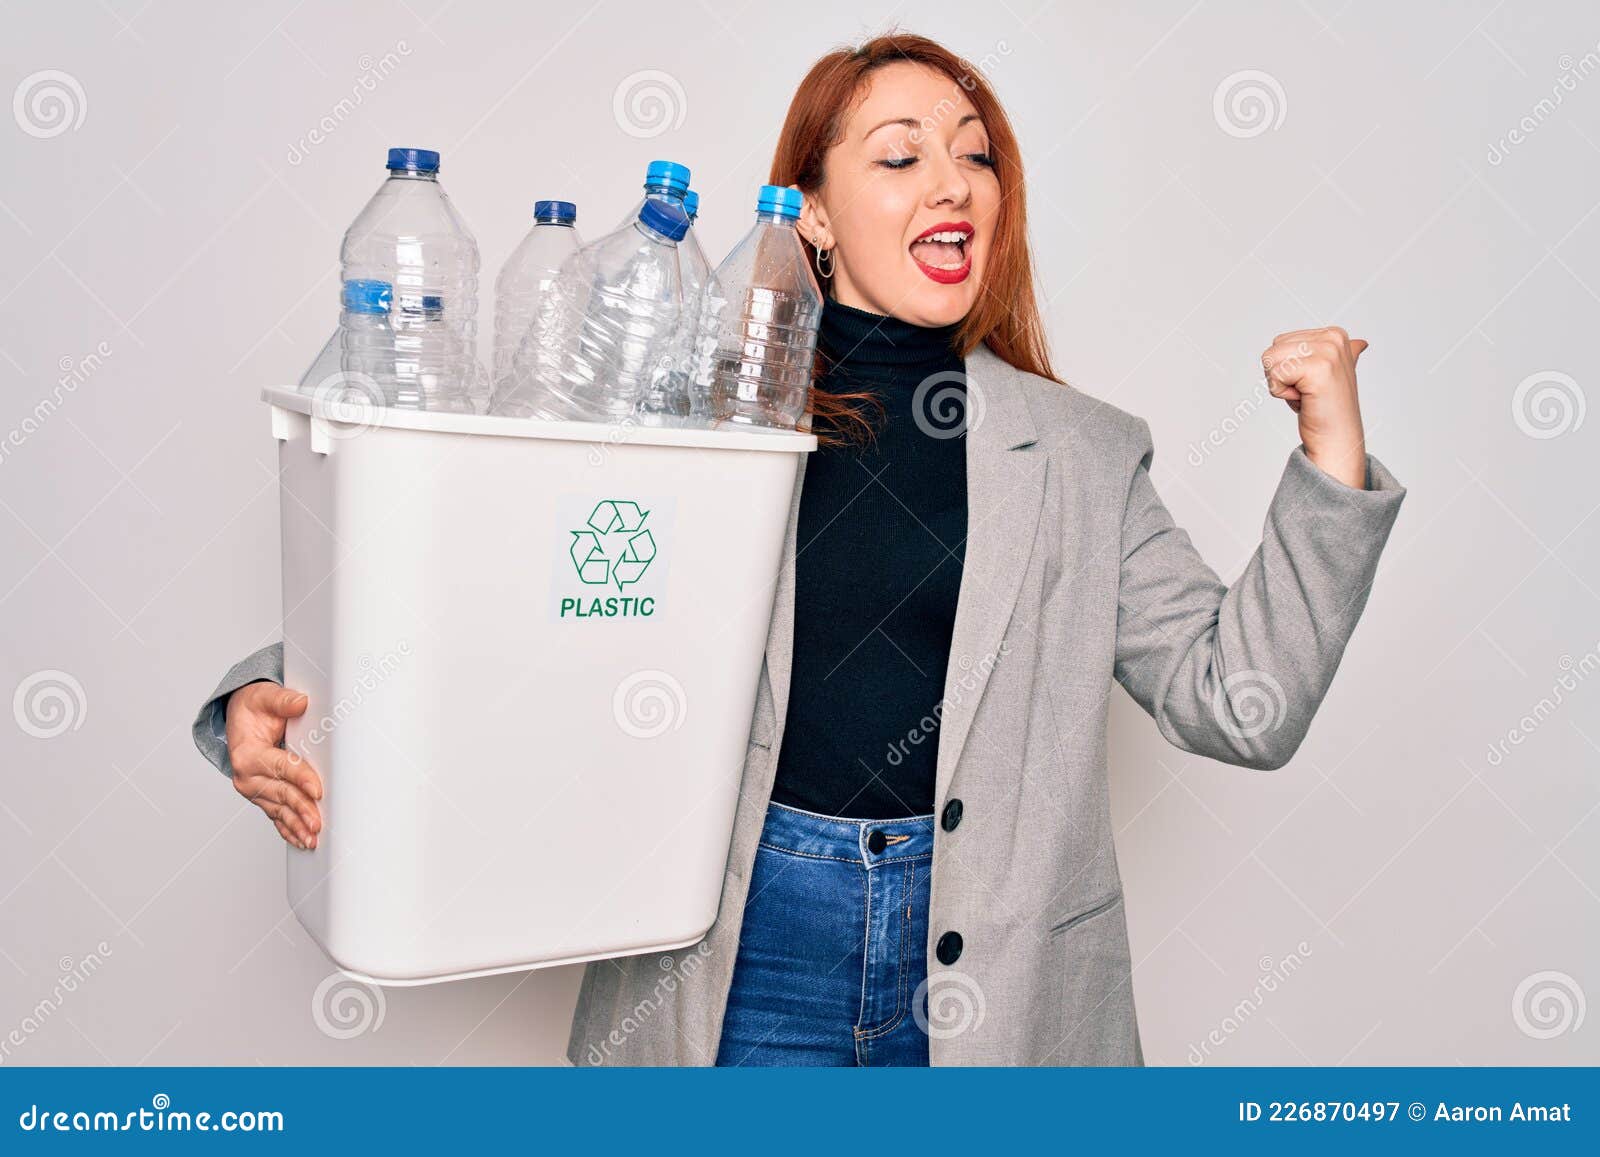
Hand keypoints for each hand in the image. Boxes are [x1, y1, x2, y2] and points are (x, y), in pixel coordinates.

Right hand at [226, 682, 322, 849]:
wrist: (240, 719)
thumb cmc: (254, 708)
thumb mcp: (265, 696)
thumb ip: (282, 700)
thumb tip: (300, 702)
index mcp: (247, 754)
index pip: (280, 767)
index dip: (300, 778)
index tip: (317, 790)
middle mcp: (247, 776)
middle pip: (281, 794)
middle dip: (301, 809)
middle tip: (318, 823)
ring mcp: (254, 790)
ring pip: (279, 810)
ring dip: (296, 826)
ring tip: (312, 839)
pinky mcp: (262, 797)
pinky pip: (276, 816)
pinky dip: (288, 829)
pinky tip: (301, 841)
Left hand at [1261, 326, 1368, 488]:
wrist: (1337, 439)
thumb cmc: (1328, 410)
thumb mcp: (1330, 376)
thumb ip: (1333, 356)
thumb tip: (1359, 343)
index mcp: (1334, 334)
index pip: (1279, 341)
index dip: (1285, 368)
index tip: (1308, 383)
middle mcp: (1333, 338)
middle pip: (1272, 349)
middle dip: (1280, 376)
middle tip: (1306, 392)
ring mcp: (1328, 352)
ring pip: (1270, 359)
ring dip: (1280, 384)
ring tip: (1305, 395)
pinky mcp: (1319, 369)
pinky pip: (1275, 374)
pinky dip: (1281, 392)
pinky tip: (1303, 400)